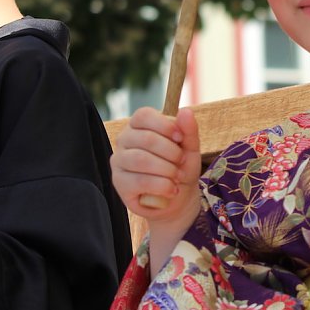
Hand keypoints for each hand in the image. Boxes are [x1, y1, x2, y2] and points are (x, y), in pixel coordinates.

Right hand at [110, 107, 201, 222]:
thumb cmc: (180, 167)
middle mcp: (124, 140)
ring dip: (167, 170)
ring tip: (177, 177)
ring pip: (141, 160)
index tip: (180, 137)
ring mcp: (119, 161)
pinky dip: (162, 186)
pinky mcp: (119, 183)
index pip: (143, 115)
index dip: (164, 125)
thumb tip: (185, 111)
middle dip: (171, 152)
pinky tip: (171, 189)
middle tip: (181, 162)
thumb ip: (188, 130)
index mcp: (139, 125)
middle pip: (146, 139)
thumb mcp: (190, 147)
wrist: (177, 197)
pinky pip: (140, 181)